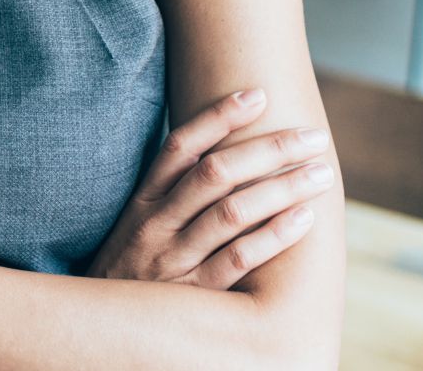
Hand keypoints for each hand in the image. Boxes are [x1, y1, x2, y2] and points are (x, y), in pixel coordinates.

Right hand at [86, 89, 334, 288]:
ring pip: (232, 213)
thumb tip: (219, 153)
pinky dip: (274, 237)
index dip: (218, 118)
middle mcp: (156, 223)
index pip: (179, 147)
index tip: (258, 95)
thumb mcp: (136, 225)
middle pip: (215, 174)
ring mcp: (174, 258)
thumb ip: (170, 193)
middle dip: (268, 149)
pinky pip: (239, 259)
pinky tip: (305, 219)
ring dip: (282, 188)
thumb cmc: (131, 269)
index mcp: (143, 201)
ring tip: (320, 173)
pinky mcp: (195, 293)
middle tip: (312, 136)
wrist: (101, 326)